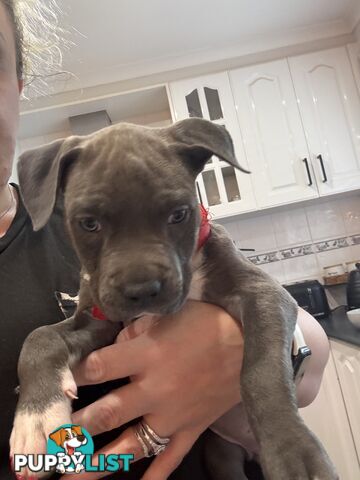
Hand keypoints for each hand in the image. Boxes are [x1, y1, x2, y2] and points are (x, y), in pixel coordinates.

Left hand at [62, 301, 243, 479]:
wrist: (250, 340)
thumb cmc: (206, 321)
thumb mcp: (167, 314)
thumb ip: (135, 331)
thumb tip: (113, 345)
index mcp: (148, 355)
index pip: (99, 367)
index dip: (76, 373)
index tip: (61, 381)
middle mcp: (156, 389)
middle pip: (107, 411)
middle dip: (77, 426)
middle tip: (52, 439)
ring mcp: (174, 415)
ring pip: (131, 446)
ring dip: (98, 463)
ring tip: (70, 476)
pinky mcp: (191, 428)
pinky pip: (170, 458)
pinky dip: (154, 477)